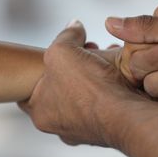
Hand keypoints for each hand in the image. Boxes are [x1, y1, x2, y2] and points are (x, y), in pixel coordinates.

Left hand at [19, 20, 140, 146]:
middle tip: (86, 52)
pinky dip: (113, 87)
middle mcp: (62, 126)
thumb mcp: (63, 50)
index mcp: (41, 113)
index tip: (57, 54)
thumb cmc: (89, 89)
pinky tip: (120, 73)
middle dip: (75, 67)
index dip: (41, 66)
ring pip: (87, 95)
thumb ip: (65, 36)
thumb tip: (74, 26)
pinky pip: (108, 102)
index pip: (30, 89)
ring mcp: (87, 130)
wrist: (127, 115)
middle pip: (62, 88)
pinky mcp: (111, 128)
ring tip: (106, 58)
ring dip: (96, 75)